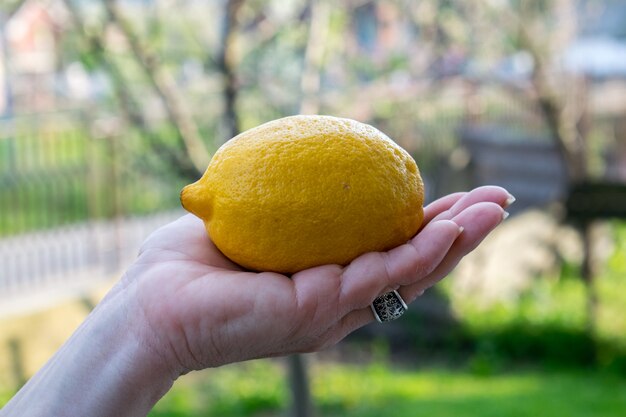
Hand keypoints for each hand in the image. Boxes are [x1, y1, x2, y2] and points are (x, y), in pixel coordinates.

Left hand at [119, 186, 511, 375]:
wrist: (149, 307)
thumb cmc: (193, 264)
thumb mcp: (254, 220)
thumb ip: (290, 205)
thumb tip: (308, 166)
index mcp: (325, 283)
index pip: (388, 254)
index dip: (428, 229)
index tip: (458, 199)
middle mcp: (336, 304)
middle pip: (411, 267)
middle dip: (458, 235)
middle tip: (500, 202)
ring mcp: (329, 313)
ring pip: (407, 275)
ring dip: (453, 242)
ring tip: (492, 211)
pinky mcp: (313, 314)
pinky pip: (374, 277)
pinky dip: (415, 253)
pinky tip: (445, 227)